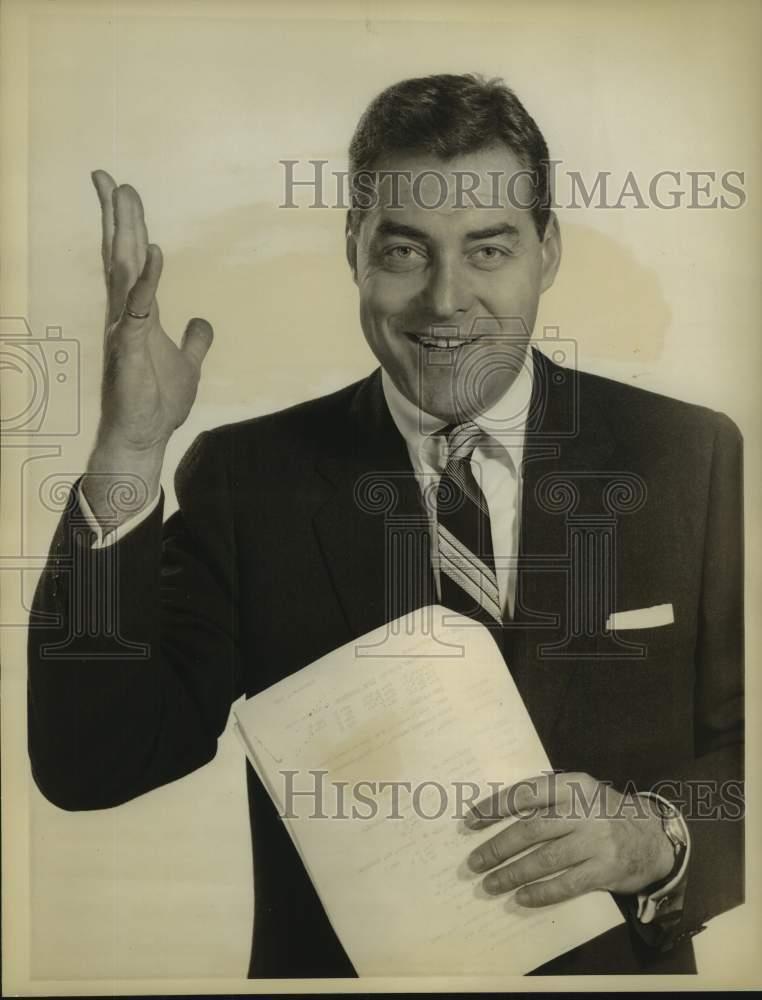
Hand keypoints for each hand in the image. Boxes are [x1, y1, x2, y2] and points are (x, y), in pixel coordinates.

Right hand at [91, 170, 212, 455]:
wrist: (145, 435)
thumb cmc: (158, 401)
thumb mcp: (188, 364)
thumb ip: (195, 340)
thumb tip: (203, 321)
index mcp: (140, 312)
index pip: (129, 260)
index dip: (126, 226)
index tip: (120, 190)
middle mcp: (127, 313)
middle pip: (119, 254)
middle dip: (116, 216)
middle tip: (110, 177)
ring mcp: (125, 327)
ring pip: (122, 270)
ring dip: (124, 232)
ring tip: (124, 196)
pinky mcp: (130, 346)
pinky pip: (140, 306)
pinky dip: (147, 279)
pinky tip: (154, 252)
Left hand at [464, 772, 674, 905]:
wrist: (654, 836)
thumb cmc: (602, 812)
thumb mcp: (579, 792)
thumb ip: (547, 799)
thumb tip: (496, 813)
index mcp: (572, 785)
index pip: (525, 794)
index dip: (495, 807)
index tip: (470, 822)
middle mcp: (583, 810)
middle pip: (530, 830)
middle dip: (497, 848)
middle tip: (474, 862)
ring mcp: (596, 841)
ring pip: (544, 860)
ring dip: (512, 874)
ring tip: (490, 883)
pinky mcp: (606, 870)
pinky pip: (566, 884)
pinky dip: (541, 893)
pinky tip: (521, 898)